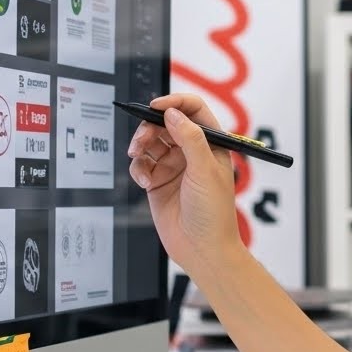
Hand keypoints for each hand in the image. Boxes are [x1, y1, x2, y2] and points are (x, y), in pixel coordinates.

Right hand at [126, 93, 244, 275]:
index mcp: (212, 144)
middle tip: (142, 139)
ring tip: (137, 155)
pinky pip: (141, 164)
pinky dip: (138, 169)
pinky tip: (144, 182)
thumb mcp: (205, 170)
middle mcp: (192, 152)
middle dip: (150, 127)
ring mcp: (174, 166)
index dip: (175, 103)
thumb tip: (174, 113)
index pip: (194, 110)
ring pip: (150, 141)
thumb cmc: (214, 213)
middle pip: (166, 123)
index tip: (156, 107)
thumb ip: (190, 138)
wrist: (202, 249)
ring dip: (140, 145)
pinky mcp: (158, 181)